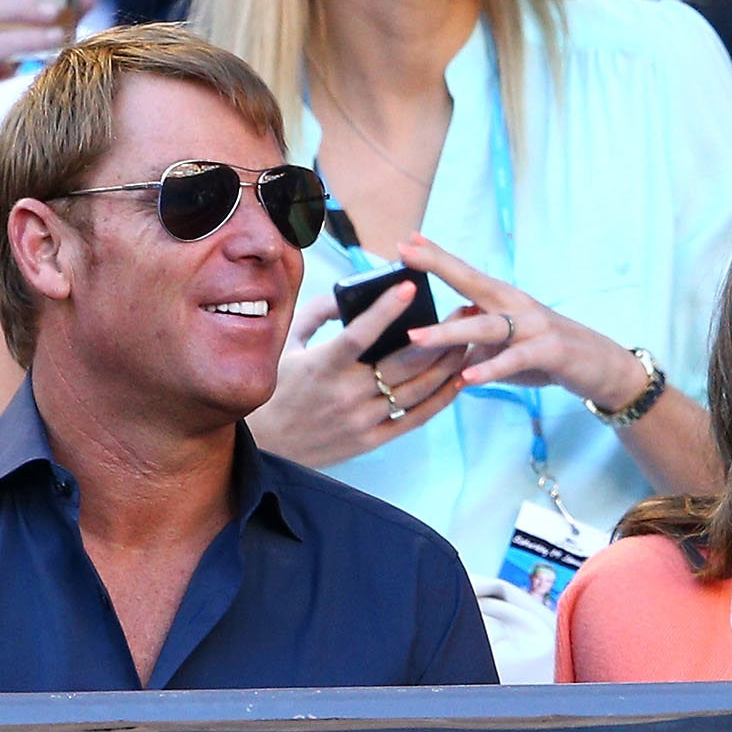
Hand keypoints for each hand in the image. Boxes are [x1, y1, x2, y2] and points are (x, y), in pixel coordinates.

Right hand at [254, 282, 466, 467]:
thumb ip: (316, 314)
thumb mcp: (286, 346)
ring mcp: (360, 420)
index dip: (386, 309)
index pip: (359, 334)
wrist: (264, 446)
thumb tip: (348, 295)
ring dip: (447, 364)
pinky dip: (440, 399)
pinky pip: (413, 419)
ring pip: (416, 389)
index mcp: (321, 367)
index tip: (410, 285)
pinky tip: (457, 380)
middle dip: (439, 335)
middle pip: (403, 363)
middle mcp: (344, 394)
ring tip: (468, 340)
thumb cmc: (276, 389)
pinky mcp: (369, 441)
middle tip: (462, 313)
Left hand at [395, 233, 645, 407]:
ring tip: (416, 338)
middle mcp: (517, 304)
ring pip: (486, 326)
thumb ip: (473, 339)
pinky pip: (514, 359)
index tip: (406, 241)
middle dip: (438, 266)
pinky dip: (490, 368)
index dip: (437, 257)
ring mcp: (534, 326)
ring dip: (449, 334)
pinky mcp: (550, 351)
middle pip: (473, 281)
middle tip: (405, 255)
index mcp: (504, 299)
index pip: (465, 274)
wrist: (601, 367)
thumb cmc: (545, 353)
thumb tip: (436, 340)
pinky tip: (466, 377)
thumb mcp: (505, 344)